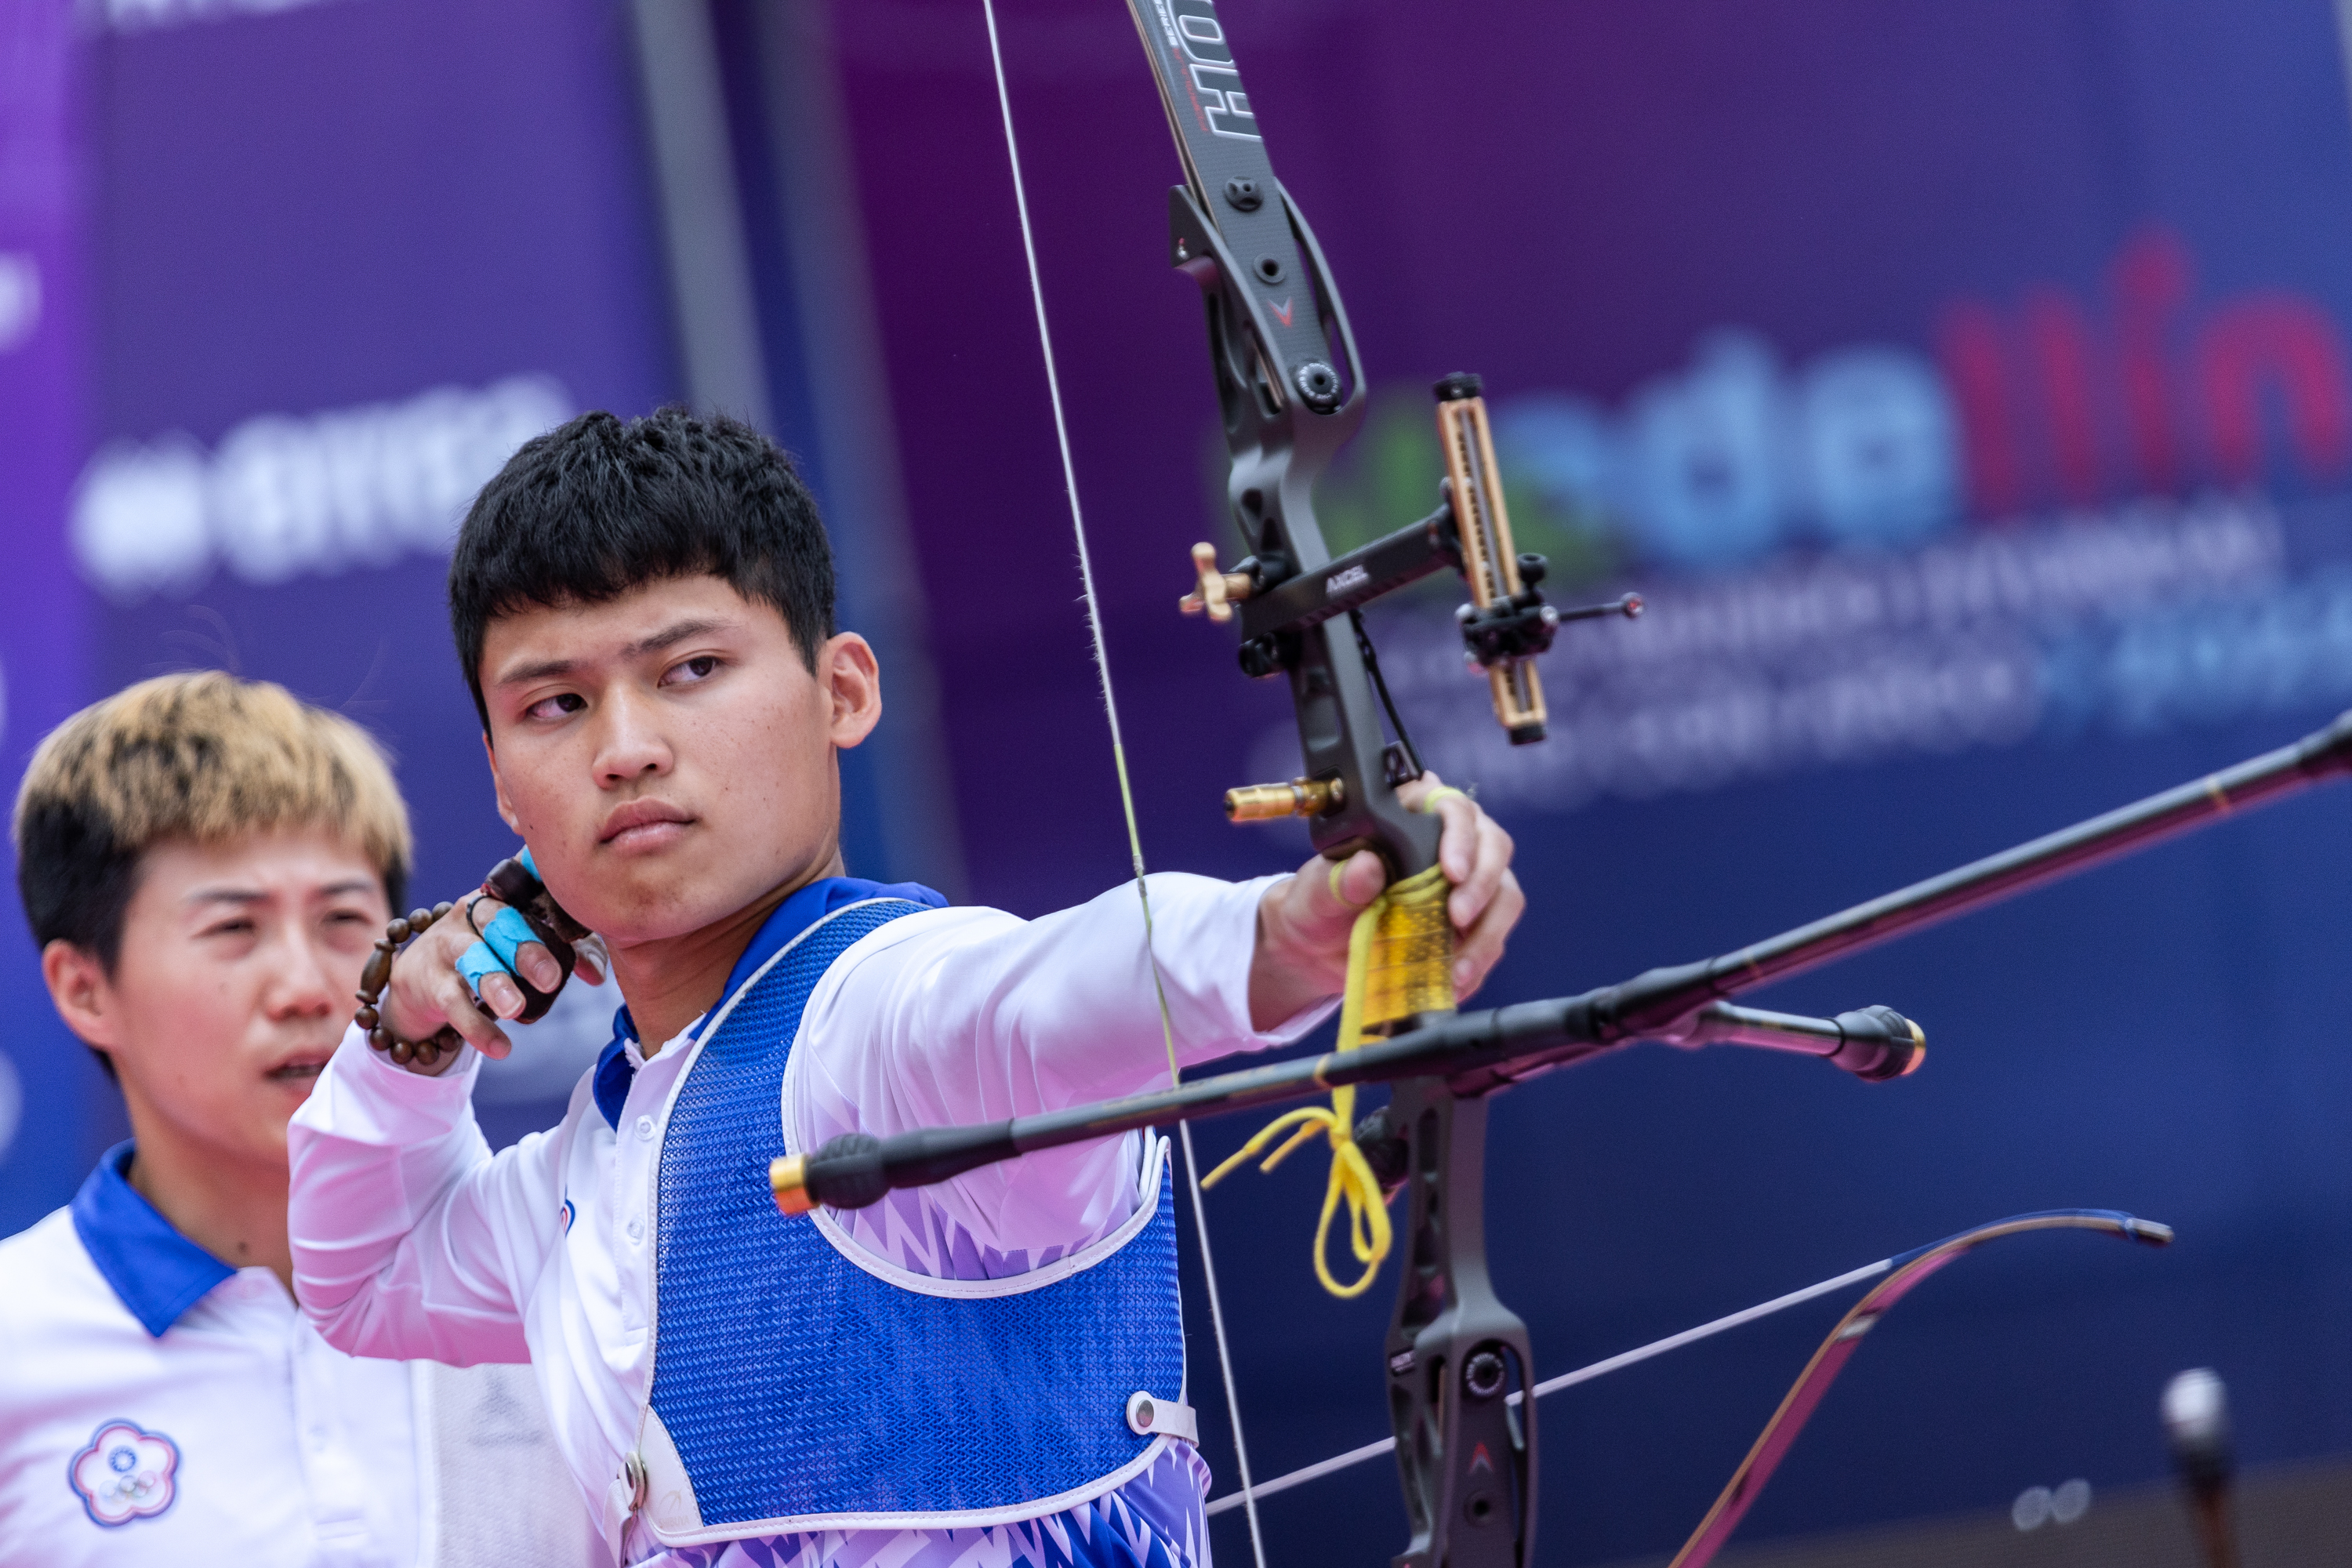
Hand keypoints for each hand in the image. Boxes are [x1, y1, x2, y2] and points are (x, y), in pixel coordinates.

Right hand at [377, 896, 607, 1073]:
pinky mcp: (432, 981)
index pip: (527, 887)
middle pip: (498, 921)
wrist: (422, 976)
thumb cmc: (492, 951)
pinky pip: (455, 1003)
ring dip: (494, 983)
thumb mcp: (526, 944)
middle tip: (551, 979)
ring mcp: (448, 944)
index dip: (549, 897)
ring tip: (516, 1010)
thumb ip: (571, 951)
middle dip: (525, 948)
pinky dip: (477, 1028)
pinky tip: (500, 1048)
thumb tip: (596, 974)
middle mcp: (473, 912)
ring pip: (471, 957)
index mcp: (505, 895)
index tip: (574, 913)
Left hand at [1248, 772, 1523, 1030]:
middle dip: (1483, 883)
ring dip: (1488, 933)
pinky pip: (1493, 940)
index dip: (1460, 835)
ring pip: (1504, 896)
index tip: (1451, 871)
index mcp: (1410, 817)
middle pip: (1494, 847)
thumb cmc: (1318, 905)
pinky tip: (1455, 982)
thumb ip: (1338, 880)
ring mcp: (1465, 886)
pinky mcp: (1470, 927)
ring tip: (1458, 968)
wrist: (1317, 951)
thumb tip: (1367, 866)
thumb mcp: (1315, 892)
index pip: (1453, 807)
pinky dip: (1479, 962)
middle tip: (1458, 917)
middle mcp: (1448, 845)